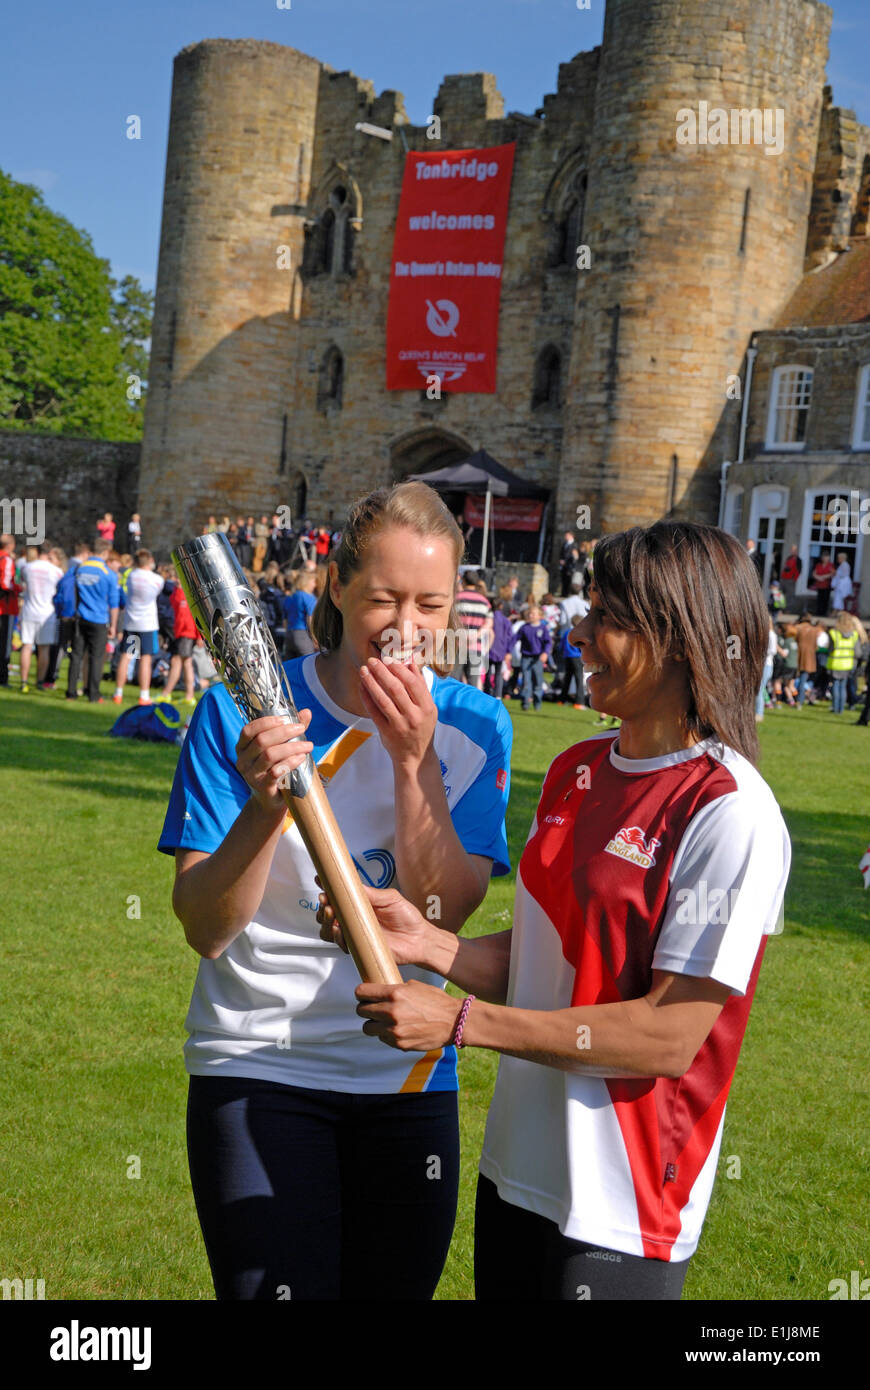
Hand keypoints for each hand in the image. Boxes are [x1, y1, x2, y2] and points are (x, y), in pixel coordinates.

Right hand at [235, 710, 313, 812]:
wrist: (270, 800)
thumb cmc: (275, 769)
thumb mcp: (280, 748)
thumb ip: (291, 731)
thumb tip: (306, 712)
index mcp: (242, 748)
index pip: (248, 730)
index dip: (266, 722)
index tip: (285, 719)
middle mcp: (243, 761)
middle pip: (261, 741)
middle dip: (284, 732)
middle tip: (301, 729)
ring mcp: (251, 775)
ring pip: (269, 755)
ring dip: (291, 747)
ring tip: (307, 745)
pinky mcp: (262, 787)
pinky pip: (275, 772)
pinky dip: (290, 762)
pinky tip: (301, 758)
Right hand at [317, 882, 432, 966]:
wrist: (419, 939)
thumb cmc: (407, 917)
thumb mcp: (390, 898)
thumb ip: (371, 893)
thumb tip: (353, 883)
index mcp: (359, 905)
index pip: (337, 896)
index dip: (326, 889)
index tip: (320, 880)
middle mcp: (354, 920)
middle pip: (327, 914)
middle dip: (323, 905)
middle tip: (326, 899)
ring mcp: (354, 934)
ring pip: (329, 929)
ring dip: (326, 921)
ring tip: (331, 912)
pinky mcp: (358, 948)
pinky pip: (341, 944)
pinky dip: (336, 936)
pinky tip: (338, 929)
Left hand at [355, 979, 462, 1050]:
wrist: (454, 1022)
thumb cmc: (436, 1001)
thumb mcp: (414, 986)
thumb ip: (394, 989)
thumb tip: (378, 990)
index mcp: (395, 993)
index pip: (361, 992)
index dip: (362, 993)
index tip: (365, 995)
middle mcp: (391, 1012)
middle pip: (361, 1011)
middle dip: (366, 1008)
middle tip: (374, 1008)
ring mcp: (394, 1030)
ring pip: (368, 1028)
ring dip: (374, 1024)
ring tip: (384, 1020)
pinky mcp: (399, 1044)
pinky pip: (382, 1038)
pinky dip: (386, 1034)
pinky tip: (398, 1029)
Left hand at [358, 658, 436, 768]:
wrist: (416, 756)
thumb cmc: (422, 728)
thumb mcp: (428, 708)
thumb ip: (420, 685)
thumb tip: (410, 662)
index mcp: (427, 707)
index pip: (412, 683)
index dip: (399, 669)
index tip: (388, 659)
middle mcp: (414, 716)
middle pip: (396, 689)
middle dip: (382, 672)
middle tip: (372, 661)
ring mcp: (399, 725)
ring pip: (383, 699)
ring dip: (371, 683)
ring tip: (363, 670)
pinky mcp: (386, 732)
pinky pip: (374, 712)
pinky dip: (367, 698)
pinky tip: (362, 686)